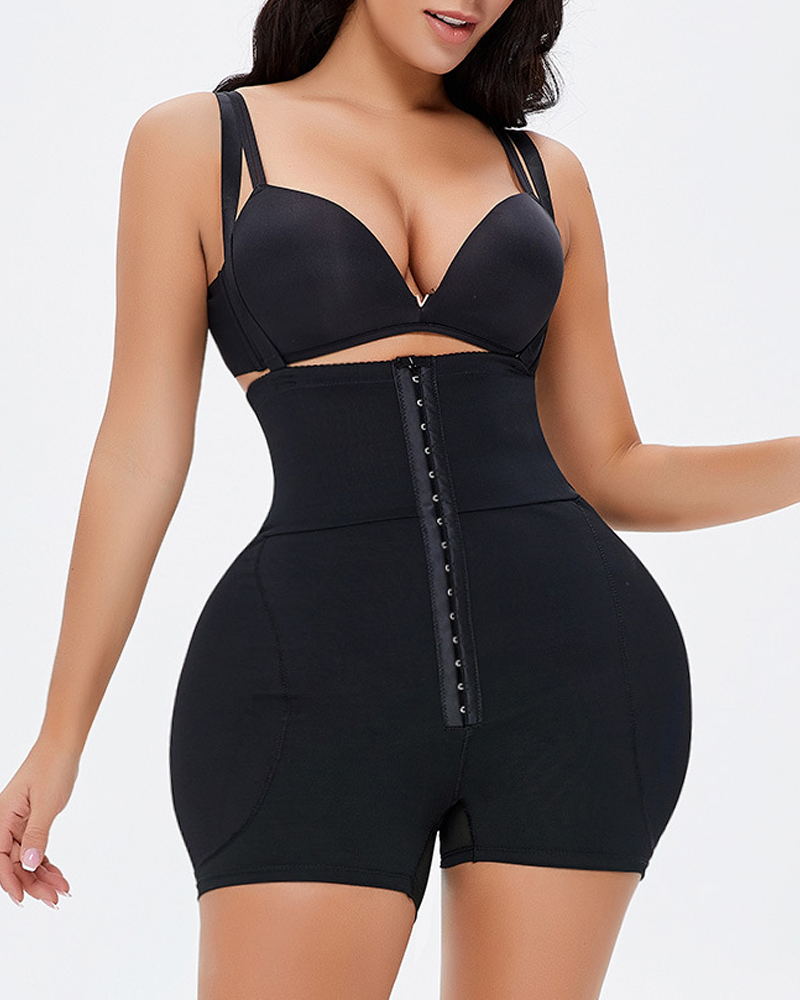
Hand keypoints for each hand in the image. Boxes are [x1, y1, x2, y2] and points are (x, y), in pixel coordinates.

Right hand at [0, 734, 78, 907]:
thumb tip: (28, 865)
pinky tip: (58, 876)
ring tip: (61, 890)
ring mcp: (18, 823)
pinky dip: (46, 863)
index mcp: (2, 817)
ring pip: (26, 858)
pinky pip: (35, 849)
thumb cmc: (52, 768)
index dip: (10, 881)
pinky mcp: (31, 822)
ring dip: (42, 876)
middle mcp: (6, 822)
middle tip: (53, 899)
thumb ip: (36, 836)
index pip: (0, 858)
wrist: (62, 747)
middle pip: (13, 862)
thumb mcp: (46, 804)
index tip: (24, 899)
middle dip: (32, 883)